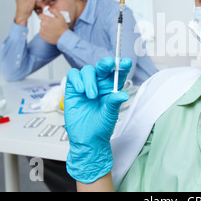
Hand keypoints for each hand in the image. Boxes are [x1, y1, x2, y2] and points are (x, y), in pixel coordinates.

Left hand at [38, 7, 68, 44]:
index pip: (40, 15)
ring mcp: (42, 31)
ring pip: (41, 27)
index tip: (47, 18)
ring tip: (52, 29)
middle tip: (52, 25)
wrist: (63, 37)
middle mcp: (43, 25)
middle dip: (46, 22)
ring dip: (45, 27)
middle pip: (41, 21)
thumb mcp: (61, 17)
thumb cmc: (63, 28)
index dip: (43, 16)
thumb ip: (54, 11)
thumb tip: (49, 9)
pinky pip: (41, 32)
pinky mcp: (42, 35)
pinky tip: (50, 33)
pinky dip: (45, 32)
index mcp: (47, 19)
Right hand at [64, 57, 131, 183]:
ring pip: (88, 70)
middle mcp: (100, 84)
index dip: (122, 66)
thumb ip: (114, 102)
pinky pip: (73, 75)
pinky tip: (80, 90)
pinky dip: (77, 79)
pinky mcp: (73, 88)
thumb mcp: (110, 114)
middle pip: (103, 67)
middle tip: (108, 65)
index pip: (118, 73)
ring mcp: (86, 85)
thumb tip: (124, 94)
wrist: (86, 138)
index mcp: (112, 87)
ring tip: (91, 95)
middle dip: (106, 63)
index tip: (126, 62)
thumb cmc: (101, 126)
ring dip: (90, 80)